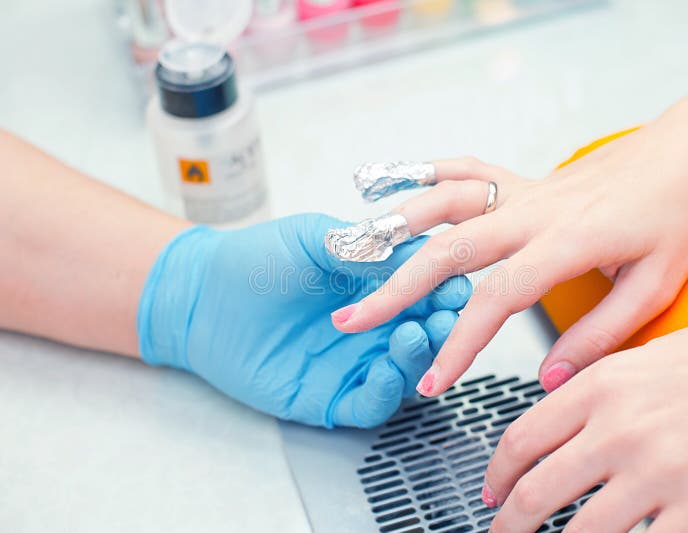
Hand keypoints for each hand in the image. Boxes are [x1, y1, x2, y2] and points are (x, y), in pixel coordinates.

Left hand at [137, 214, 471, 427]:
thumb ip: (359, 245)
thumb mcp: (311, 239)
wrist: (202, 296)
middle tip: (443, 314)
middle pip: (423, 334)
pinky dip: (386, 392)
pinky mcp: (330, 397)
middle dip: (439, 325)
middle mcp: (372, 328)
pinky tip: (387, 371)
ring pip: (404, 372)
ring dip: (419, 357)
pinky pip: (369, 403)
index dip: (442, 289)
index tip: (455, 281)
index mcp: (375, 288)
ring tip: (415, 335)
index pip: (423, 292)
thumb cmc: (254, 261)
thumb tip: (411, 247)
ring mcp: (353, 363)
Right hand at [333, 117, 687, 394]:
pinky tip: (394, 186)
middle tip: (354, 318)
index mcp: (567, 242)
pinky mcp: (526, 179)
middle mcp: (534, 211)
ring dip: (394, 226)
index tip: (434, 381)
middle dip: (395, 288)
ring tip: (353, 251)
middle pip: (448, 249)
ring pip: (445, 204)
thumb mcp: (655, 285)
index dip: (459, 344)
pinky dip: (426, 175)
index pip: (495, 298)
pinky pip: (467, 170)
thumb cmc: (682, 213)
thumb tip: (551, 377)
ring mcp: (526, 189)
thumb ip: (598, 334)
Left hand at [481, 308, 687, 532]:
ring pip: (580, 530)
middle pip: (538, 491)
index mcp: (602, 385)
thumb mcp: (645, 356)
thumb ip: (595, 391)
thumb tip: (554, 421)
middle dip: (509, 522)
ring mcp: (661, 469)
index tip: (492, 490)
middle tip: (501, 531)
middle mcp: (621, 427)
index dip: (496, 475)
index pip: (522, 439)